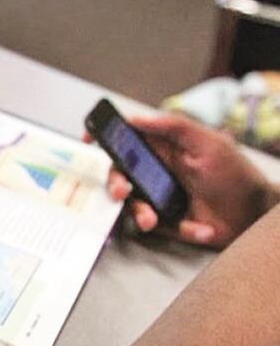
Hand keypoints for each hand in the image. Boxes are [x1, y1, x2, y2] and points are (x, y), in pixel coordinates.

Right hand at [92, 114, 277, 247]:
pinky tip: (200, 228)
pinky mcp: (167, 221)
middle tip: (121, 192)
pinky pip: (156, 226)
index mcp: (166, 147)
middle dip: (115, 183)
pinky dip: (178, 229)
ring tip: (151, 220)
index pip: (128, 137)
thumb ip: (174, 127)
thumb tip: (138, 117)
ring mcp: (160, 196)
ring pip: (132, 203)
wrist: (256, 217)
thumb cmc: (238, 176)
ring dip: (140, 212)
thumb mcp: (210, 144)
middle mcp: (158, 170)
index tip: (89, 140)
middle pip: (120, 173)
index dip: (106, 137)